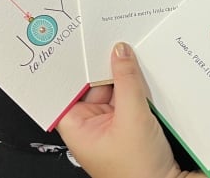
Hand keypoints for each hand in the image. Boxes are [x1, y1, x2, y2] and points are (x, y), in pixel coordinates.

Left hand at [57, 42, 185, 177]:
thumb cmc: (139, 172)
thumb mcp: (133, 117)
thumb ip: (127, 80)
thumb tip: (120, 52)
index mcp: (76, 128)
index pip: (67, 88)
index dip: (74, 66)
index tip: (83, 45)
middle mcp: (89, 126)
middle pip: (92, 85)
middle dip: (104, 68)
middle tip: (114, 46)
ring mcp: (108, 125)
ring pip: (112, 89)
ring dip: (123, 78)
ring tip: (132, 63)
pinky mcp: (127, 124)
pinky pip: (127, 98)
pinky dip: (135, 89)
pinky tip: (142, 78)